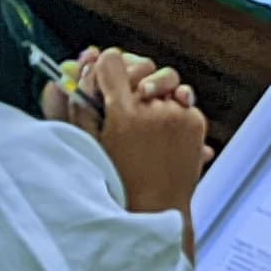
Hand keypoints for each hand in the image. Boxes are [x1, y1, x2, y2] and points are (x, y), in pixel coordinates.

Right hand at [83, 51, 210, 218]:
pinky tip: (159, 130)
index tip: (101, 78)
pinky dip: (170, 108)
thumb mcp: (89, 143)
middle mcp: (153, 107)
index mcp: (123, 111)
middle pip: (140, 66)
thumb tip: (75, 73)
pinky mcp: (195, 122)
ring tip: (143, 113)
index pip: (111, 60)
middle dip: (130, 76)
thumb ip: (80, 105)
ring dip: (152, 91)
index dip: (103, 68)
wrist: (156, 209)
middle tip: (122, 95)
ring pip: (163, 80)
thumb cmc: (117, 181)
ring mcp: (178, 113)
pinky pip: (180, 99)